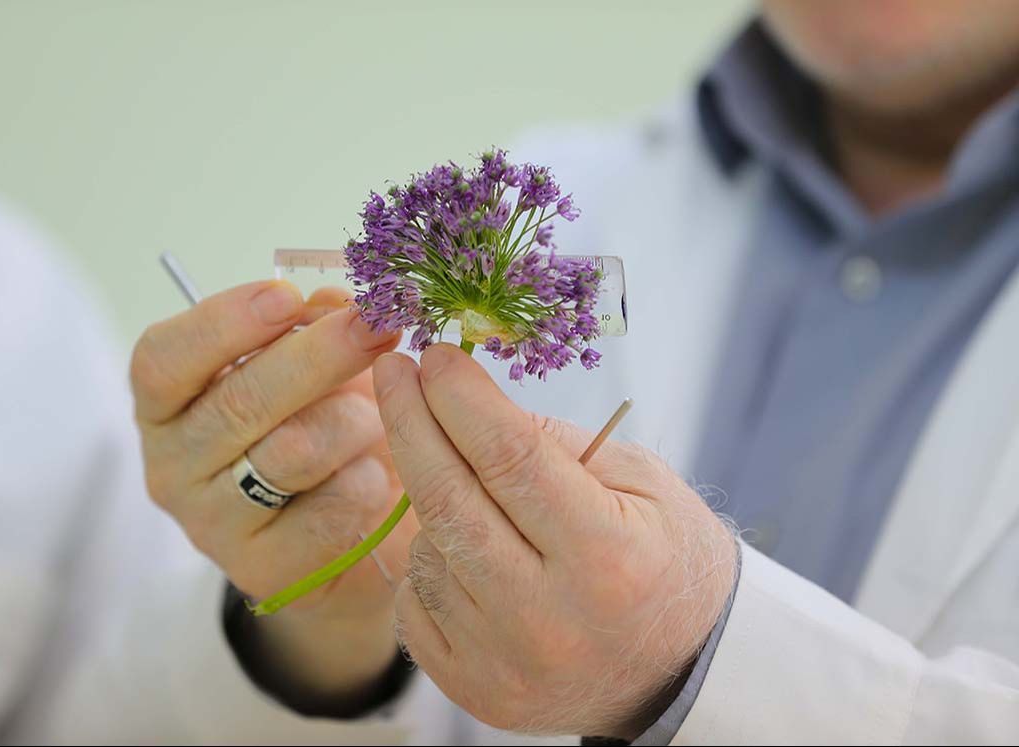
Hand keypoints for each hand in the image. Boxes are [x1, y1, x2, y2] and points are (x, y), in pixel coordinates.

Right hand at [130, 280, 415, 699]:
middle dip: (318, 356)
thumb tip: (336, 301)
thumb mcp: (314, 368)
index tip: (287, 296)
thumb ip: (315, 326)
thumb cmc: (320, 428)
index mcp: (166, 403)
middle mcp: (172, 465)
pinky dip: (365, 483)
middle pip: (238, 402)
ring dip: (352, 423)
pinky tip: (372, 476)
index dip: (224, 323)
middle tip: (377, 325)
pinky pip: (328, 512)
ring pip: (290, 453)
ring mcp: (211, 524)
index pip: (164, 360)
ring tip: (375, 419)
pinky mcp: (262, 570)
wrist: (345, 537)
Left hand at [372, 343, 737, 738]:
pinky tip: (465, 547)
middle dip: (411, 420)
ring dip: (434, 501)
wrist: (678, 670)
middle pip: (449, 498)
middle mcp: (548, 618)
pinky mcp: (472, 690)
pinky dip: (431, 561)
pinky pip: (416, 601)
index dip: (461, 396)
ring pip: (428, 549)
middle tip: (394, 371)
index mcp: (606, 557)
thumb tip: (464, 399)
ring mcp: (503, 663)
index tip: (432, 352)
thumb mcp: (641, 482)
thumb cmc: (664, 560)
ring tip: (474, 489)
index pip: (508, 456)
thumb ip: (555, 443)